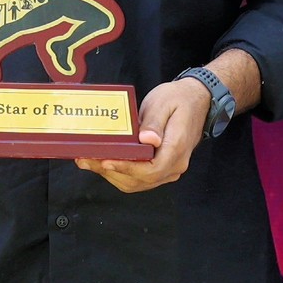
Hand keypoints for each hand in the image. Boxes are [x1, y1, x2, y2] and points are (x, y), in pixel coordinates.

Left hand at [83, 76, 207, 190]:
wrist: (197, 100)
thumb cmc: (179, 99)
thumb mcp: (165, 103)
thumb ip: (155, 122)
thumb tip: (147, 140)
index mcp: (176, 149)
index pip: (150, 170)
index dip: (126, 168)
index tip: (106, 161)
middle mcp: (174, 165)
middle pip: (140, 180)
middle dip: (111, 172)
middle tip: (86, 160)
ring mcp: (168, 169)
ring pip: (137, 182)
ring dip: (111, 175)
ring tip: (88, 161)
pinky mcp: (161, 168)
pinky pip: (139, 177)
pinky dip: (119, 172)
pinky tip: (102, 162)